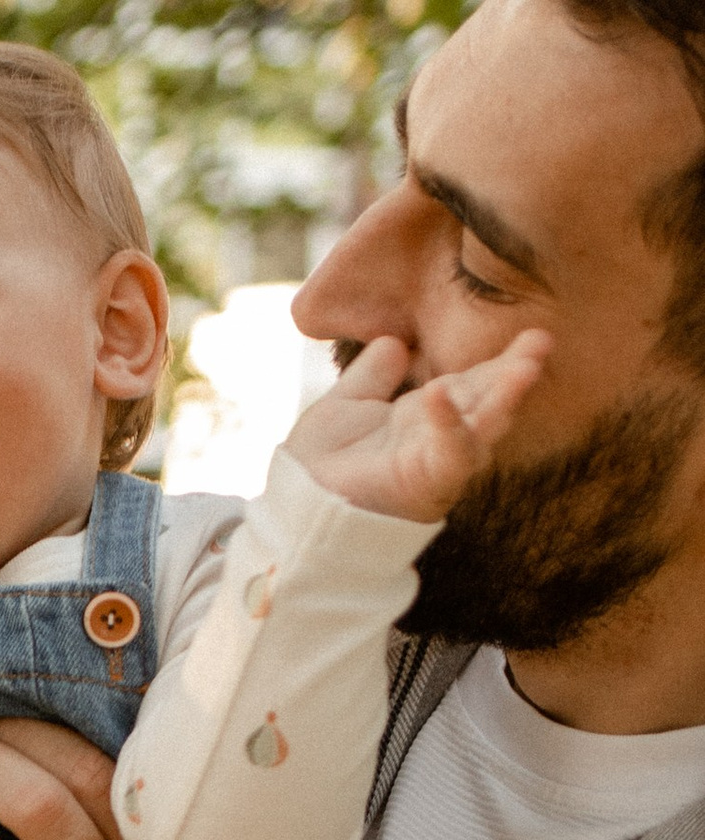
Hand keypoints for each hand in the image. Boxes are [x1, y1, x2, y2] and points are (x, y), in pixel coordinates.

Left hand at [287, 329, 548, 523]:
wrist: (296, 503)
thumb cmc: (319, 464)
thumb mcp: (346, 404)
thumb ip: (373, 376)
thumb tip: (394, 342)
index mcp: (427, 419)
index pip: (473, 384)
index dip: (501, 362)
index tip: (533, 336)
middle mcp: (440, 441)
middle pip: (489, 404)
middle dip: (517, 375)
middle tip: (544, 341)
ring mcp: (437, 464)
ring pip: (481, 431)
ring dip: (504, 399)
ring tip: (525, 367)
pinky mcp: (424, 485)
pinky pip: (446, 456)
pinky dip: (447, 426)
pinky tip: (439, 393)